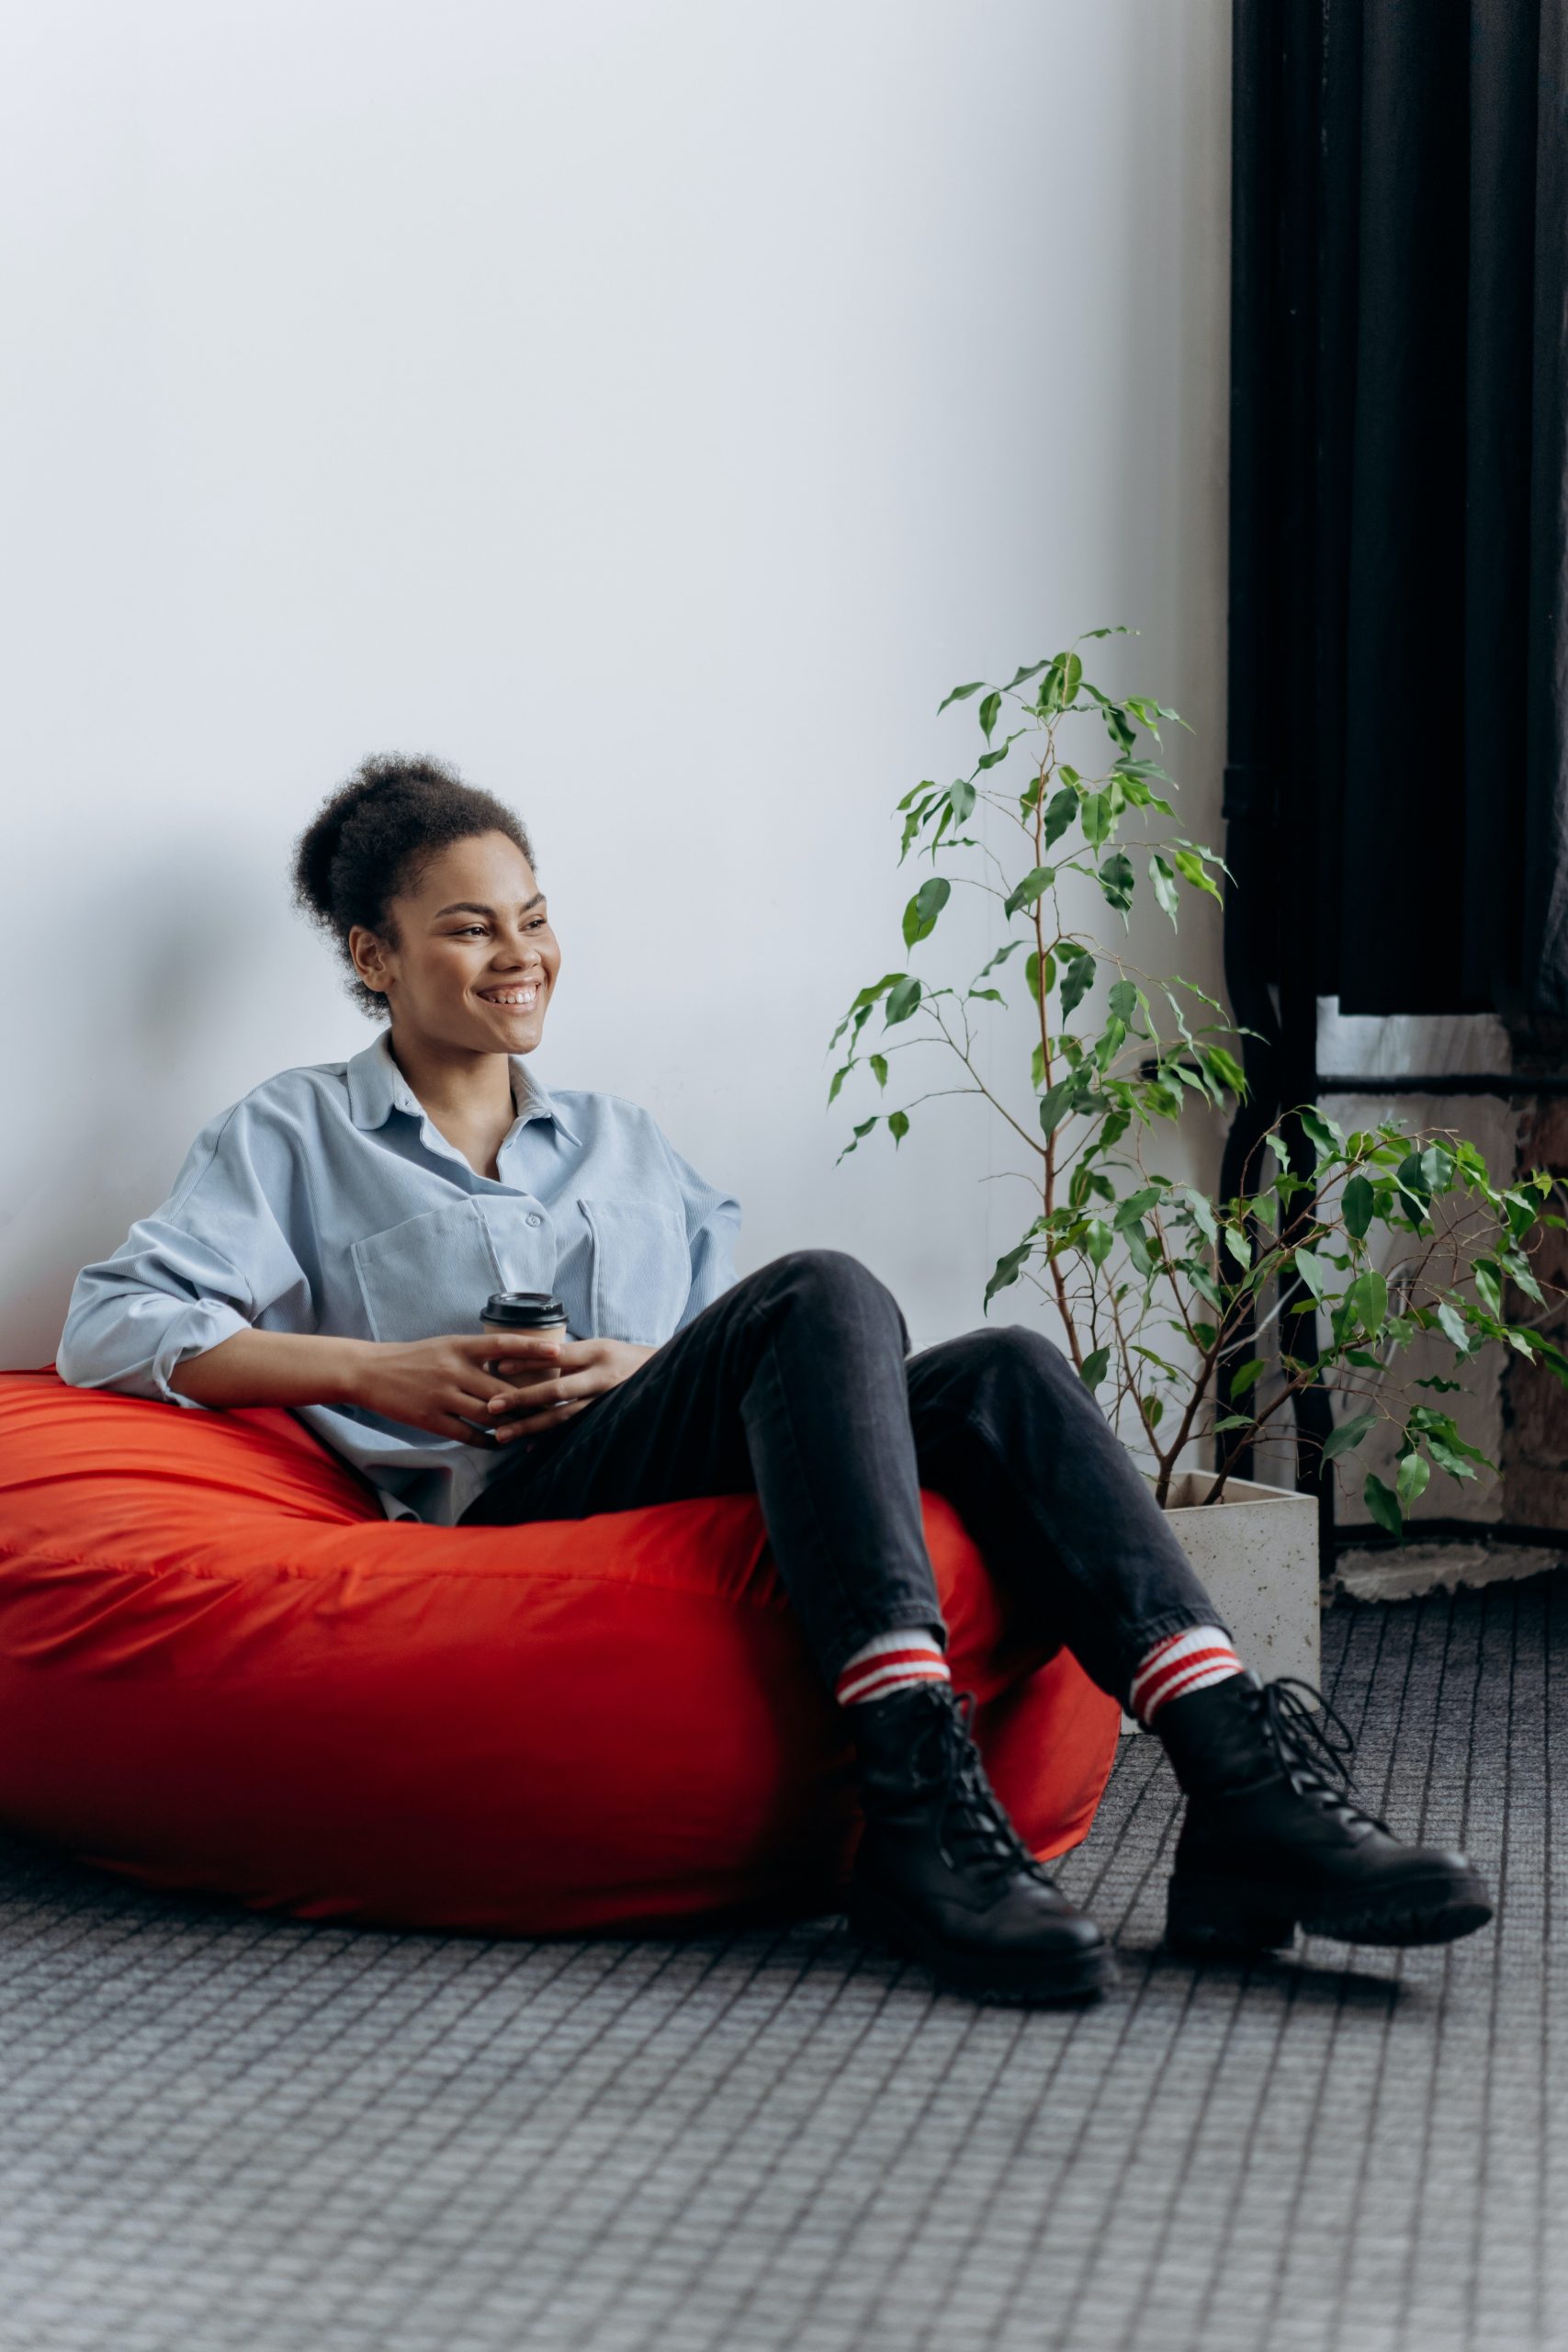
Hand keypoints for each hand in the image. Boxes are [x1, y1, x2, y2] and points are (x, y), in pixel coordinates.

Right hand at [344, 1333, 572, 1445]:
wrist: (370, 1372)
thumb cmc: (414, 1357)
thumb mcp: (446, 1345)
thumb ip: (476, 1355)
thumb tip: (511, 1364)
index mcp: (460, 1347)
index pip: (503, 1344)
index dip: (532, 1348)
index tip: (559, 1351)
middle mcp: (454, 1369)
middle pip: (503, 1389)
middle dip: (530, 1401)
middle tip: (556, 1407)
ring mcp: (442, 1395)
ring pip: (489, 1414)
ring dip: (512, 1425)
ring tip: (532, 1431)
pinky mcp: (430, 1419)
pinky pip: (467, 1434)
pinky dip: (486, 1441)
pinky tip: (498, 1445)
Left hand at [481, 1335, 656, 1438]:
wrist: (666, 1375)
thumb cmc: (623, 1359)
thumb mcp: (600, 1348)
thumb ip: (570, 1357)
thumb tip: (531, 1359)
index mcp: (597, 1352)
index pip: (556, 1355)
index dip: (527, 1360)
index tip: (498, 1366)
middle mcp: (601, 1376)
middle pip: (556, 1390)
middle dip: (522, 1399)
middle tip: (491, 1407)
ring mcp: (606, 1401)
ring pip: (563, 1416)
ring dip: (531, 1426)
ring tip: (504, 1435)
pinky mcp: (608, 1418)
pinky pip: (575, 1431)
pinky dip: (552, 1440)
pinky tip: (531, 1449)